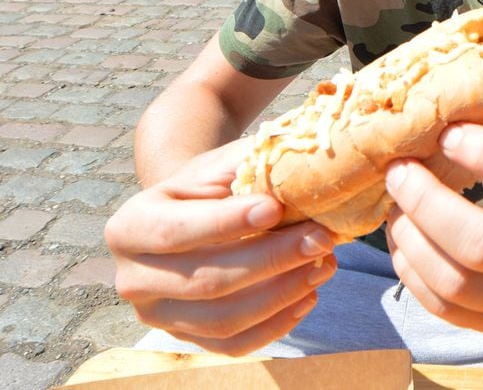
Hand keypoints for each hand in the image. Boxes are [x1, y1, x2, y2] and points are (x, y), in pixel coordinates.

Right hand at [105, 141, 336, 355]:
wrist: (189, 216)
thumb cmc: (208, 187)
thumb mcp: (217, 166)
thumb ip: (247, 165)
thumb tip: (295, 172)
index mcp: (130, 227)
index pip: (176, 231)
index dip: (226, 223)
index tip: (275, 208)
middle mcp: (133, 279)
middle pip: (205, 280)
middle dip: (271, 260)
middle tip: (321, 237)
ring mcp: (158, 316)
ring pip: (223, 319)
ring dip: (282, 294)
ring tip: (323, 264)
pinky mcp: (187, 338)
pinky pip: (234, 344)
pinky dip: (277, 324)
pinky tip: (308, 295)